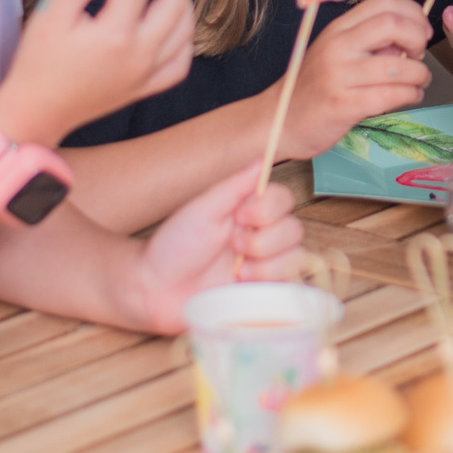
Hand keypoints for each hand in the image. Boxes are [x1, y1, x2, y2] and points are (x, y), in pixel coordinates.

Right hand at [0, 0, 193, 143]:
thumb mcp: (50, 14)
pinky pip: (180, 61)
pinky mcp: (145, 88)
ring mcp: (147, 74)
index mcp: (116, 35)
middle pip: (174, 1)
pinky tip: (173, 20)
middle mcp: (140, 55)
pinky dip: (184, 36)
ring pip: (184, 30)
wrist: (35, 111)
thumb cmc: (37, 62)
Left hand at [120, 163, 305, 332]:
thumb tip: (263, 159)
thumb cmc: (173, 247)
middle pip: (294, 229)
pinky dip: (273, 282)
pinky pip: (292, 286)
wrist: (156, 290)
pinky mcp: (264, 293)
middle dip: (263, 240)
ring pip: (296, 257)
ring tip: (236, 272)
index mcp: (247, 211)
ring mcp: (264, 266)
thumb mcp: (202, 209)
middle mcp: (260, 236)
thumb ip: (234, 186)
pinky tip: (246, 285)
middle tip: (233, 247)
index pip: (284, 200)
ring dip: (266, 265)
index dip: (268, 209)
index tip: (239, 217)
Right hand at [278, 0, 431, 158]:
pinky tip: (411, 96)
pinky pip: (390, 95)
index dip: (413, 12)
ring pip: (397, 66)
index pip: (383, 2)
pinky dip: (411, 95)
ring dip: (420, 74)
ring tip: (419, 81)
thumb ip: (371, 43)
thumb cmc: (314, 86)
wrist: (281, 119)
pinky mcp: (343, 105)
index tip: (422, 30)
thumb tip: (410, 38)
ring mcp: (338, 75)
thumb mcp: (337, 53)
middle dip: (418, 38)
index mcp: (338, 29)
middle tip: (419, 55)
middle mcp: (337, 46)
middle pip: (392, 24)